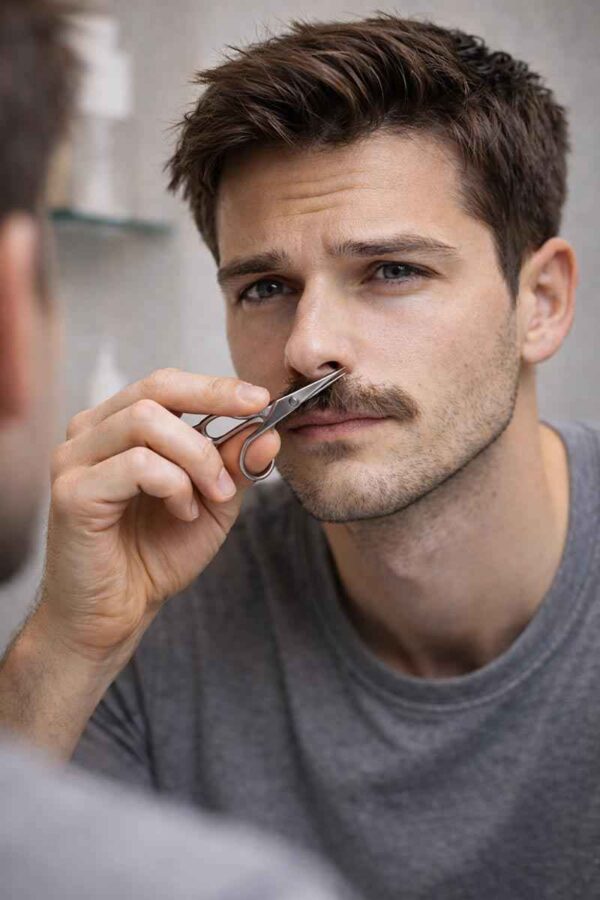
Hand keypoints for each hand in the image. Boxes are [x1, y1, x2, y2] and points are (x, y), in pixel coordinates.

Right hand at [41, 367, 279, 660]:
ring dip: (197, 458)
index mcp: (117, 426)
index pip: (165, 384)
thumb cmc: (154, 555)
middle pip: (154, 390)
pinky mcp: (72, 493)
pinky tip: (182, 514)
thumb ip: (235, 465)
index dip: (215, 387)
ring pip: (146, 421)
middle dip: (213, 406)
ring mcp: (75, 460)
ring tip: (213, 496)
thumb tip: (269, 431)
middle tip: (252, 437)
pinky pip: (136, 465)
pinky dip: (174, 486)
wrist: (116, 614)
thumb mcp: (213, 502)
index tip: (261, 398)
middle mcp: (89, 433)